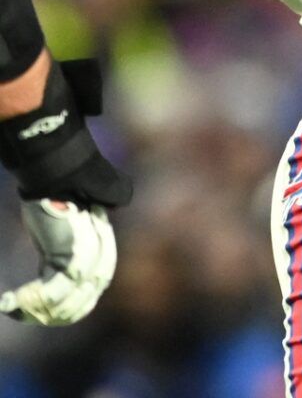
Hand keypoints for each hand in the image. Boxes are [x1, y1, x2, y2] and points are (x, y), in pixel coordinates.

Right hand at [0, 199, 114, 324]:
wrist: (57, 176)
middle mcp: (100, 259)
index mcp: (101, 257)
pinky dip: (29, 301)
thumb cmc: (55, 203)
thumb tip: (53, 291)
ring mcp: (89, 258)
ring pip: (63, 302)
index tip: (36, 317)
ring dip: (34, 310)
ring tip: (12, 308)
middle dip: (48, 316)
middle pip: (79, 305)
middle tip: (20, 314)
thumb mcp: (62, 236)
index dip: (63, 314)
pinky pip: (52, 290)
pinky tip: (7, 302)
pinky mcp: (72, 253)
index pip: (87, 300)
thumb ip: (64, 260)